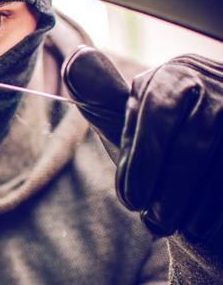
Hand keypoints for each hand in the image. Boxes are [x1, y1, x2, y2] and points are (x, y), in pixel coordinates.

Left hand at [63, 46, 222, 243]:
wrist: (204, 184)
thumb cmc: (160, 154)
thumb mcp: (127, 127)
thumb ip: (103, 98)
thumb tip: (76, 59)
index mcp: (176, 75)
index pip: (157, 112)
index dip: (142, 162)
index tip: (132, 200)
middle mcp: (216, 81)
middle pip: (194, 142)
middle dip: (169, 189)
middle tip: (155, 220)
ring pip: (220, 161)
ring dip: (196, 203)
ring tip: (179, 226)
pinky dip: (218, 208)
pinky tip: (204, 225)